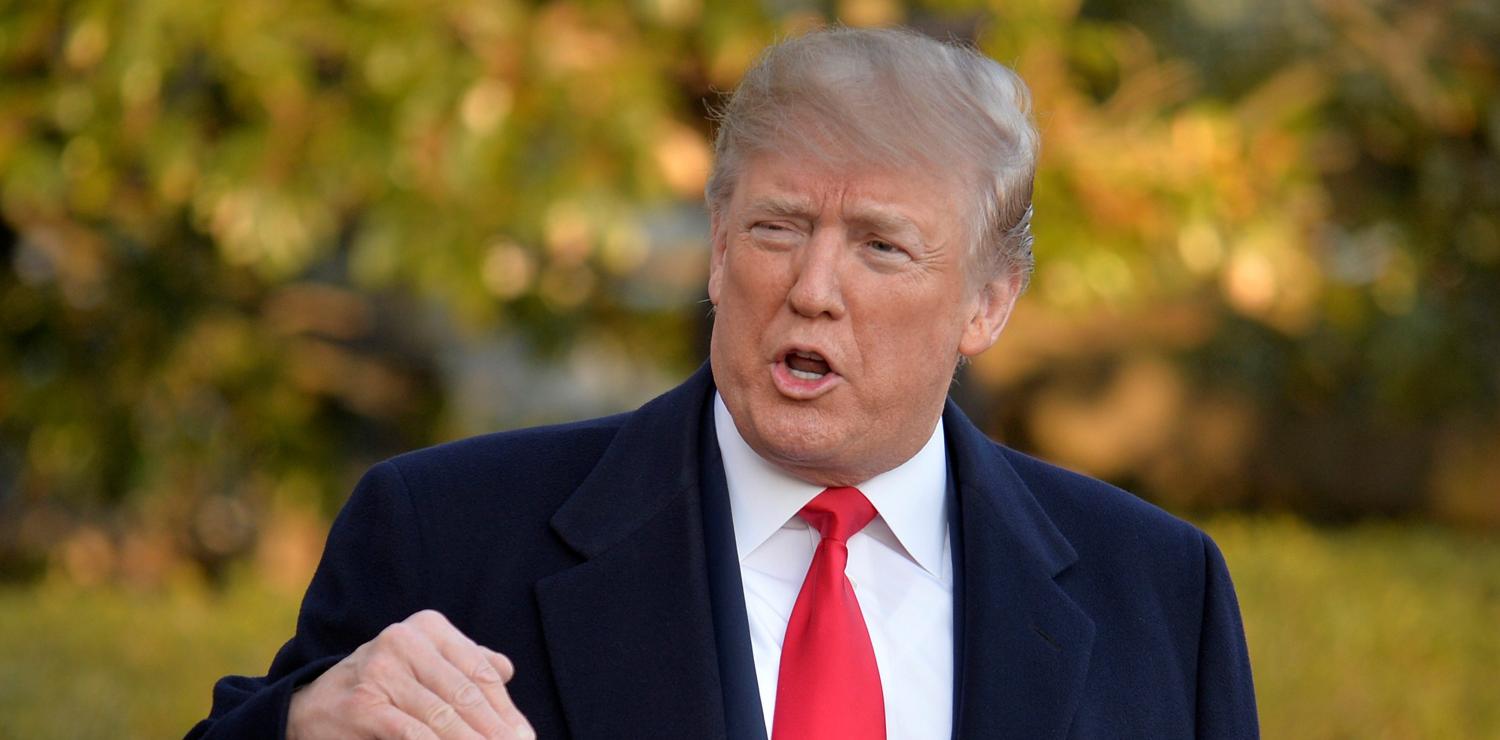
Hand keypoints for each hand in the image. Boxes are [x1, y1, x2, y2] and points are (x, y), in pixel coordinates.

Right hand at [288, 610, 534, 739]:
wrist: (312, 707)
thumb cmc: (382, 685)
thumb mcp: (423, 664)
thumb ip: (465, 662)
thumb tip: (507, 670)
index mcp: (427, 627)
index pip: (480, 670)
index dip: (506, 708)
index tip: (525, 736)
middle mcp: (404, 640)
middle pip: (466, 694)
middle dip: (496, 730)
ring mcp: (381, 671)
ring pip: (443, 717)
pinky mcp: (363, 705)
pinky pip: (413, 733)